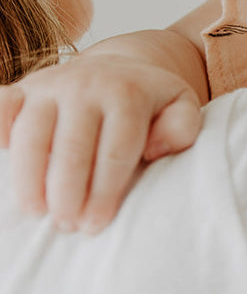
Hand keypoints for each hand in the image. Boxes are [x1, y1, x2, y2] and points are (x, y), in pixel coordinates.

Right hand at [0, 53, 201, 232]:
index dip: (105, 191)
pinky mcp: (24, 89)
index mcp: (128, 91)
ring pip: (32, 134)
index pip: (116, 149)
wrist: (119, 67)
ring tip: (37, 211)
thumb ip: (181, 126)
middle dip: (69, 192)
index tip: (96, 224)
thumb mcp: (179, 107)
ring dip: (31, 178)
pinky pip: (3, 108)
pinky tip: (2, 161)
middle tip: (69, 226)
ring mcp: (51, 84)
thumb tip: (154, 147)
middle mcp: (87, 83)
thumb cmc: (149, 102)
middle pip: (73, 146)